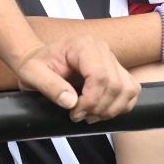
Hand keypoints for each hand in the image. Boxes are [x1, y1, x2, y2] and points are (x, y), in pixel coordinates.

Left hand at [11, 33, 139, 121]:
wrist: (39, 60)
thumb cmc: (34, 66)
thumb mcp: (32, 75)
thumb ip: (49, 86)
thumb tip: (71, 101)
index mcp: (83, 46)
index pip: (100, 76)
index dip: (91, 100)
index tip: (74, 113)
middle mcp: (101, 49)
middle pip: (115, 85)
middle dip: (99, 108)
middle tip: (79, 117)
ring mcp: (112, 59)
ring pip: (127, 90)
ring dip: (111, 109)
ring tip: (90, 115)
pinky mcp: (117, 71)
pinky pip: (131, 91)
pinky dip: (120, 106)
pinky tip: (101, 111)